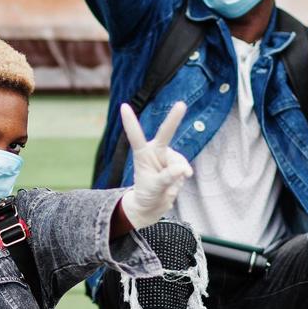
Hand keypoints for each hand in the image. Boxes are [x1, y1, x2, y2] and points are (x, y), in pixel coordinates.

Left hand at [118, 101, 193, 229]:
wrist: (154, 203)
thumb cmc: (147, 193)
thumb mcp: (153, 188)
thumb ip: (166, 178)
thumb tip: (184, 170)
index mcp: (142, 153)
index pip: (135, 136)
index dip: (130, 121)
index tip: (123, 106)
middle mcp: (156, 150)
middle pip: (166, 133)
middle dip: (174, 118)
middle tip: (181, 105)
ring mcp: (169, 156)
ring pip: (179, 163)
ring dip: (176, 177)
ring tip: (166, 187)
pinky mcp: (179, 163)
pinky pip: (184, 170)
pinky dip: (181, 180)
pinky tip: (173, 185)